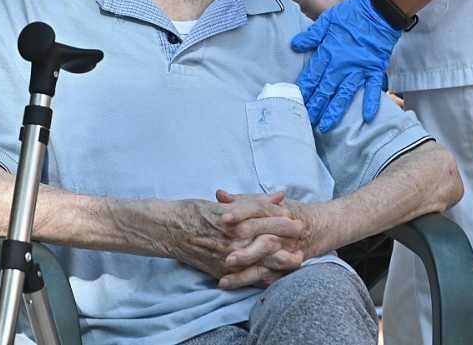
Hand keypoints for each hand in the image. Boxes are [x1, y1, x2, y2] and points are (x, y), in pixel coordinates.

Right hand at [167, 192, 305, 286]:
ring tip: (297, 260)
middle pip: (270, 241)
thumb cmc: (195, 212)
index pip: (267, 219)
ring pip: (263, 262)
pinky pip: (249, 277)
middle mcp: (234, 240)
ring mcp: (229, 258)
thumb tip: (280, 195)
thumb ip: (254, 201)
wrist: (170, 231)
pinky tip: (275, 276)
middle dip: (288, 241)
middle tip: (302, 239)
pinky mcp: (223, 271)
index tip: (298, 220)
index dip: (284, 220)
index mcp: (235, 220)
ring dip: (282, 261)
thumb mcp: (224, 204)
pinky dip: (264, 276)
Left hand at [290, 0, 399, 131]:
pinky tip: (366, 117)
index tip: (295, 103)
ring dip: (335, 111)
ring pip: (344, 93)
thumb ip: (311, 36)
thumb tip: (294, 45)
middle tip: (306, 122)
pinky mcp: (375, 69)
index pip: (312, 76)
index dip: (304, 90)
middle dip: (315, 106)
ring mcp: (359, 68)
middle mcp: (341, 64)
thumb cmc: (351, 15)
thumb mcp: (327, 20)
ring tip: (326, 126)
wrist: (378, 11)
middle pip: (325, 89)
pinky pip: (373, 89)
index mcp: (328, 52)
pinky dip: (371, 102)